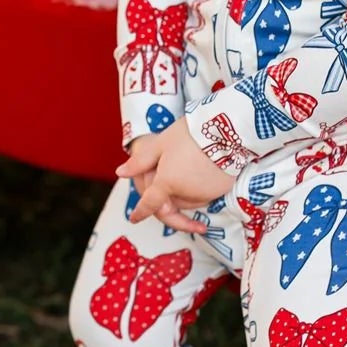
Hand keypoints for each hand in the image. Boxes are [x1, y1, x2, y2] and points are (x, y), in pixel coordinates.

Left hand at [116, 118, 231, 234]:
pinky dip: (200, 188)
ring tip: (188, 164)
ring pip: (189, 201)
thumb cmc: (189, 133)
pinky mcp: (222, 190)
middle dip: (167, 197)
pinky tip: (203, 168)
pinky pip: (206, 195)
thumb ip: (140, 162)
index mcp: (167, 183)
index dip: (140, 211)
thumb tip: (120, 172)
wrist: (226, 128)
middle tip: (167, 175)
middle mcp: (186, 193)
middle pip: (172, 203)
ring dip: (184, 193)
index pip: (150, 203)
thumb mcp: (161, 144)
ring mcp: (206, 194)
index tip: (134, 218)